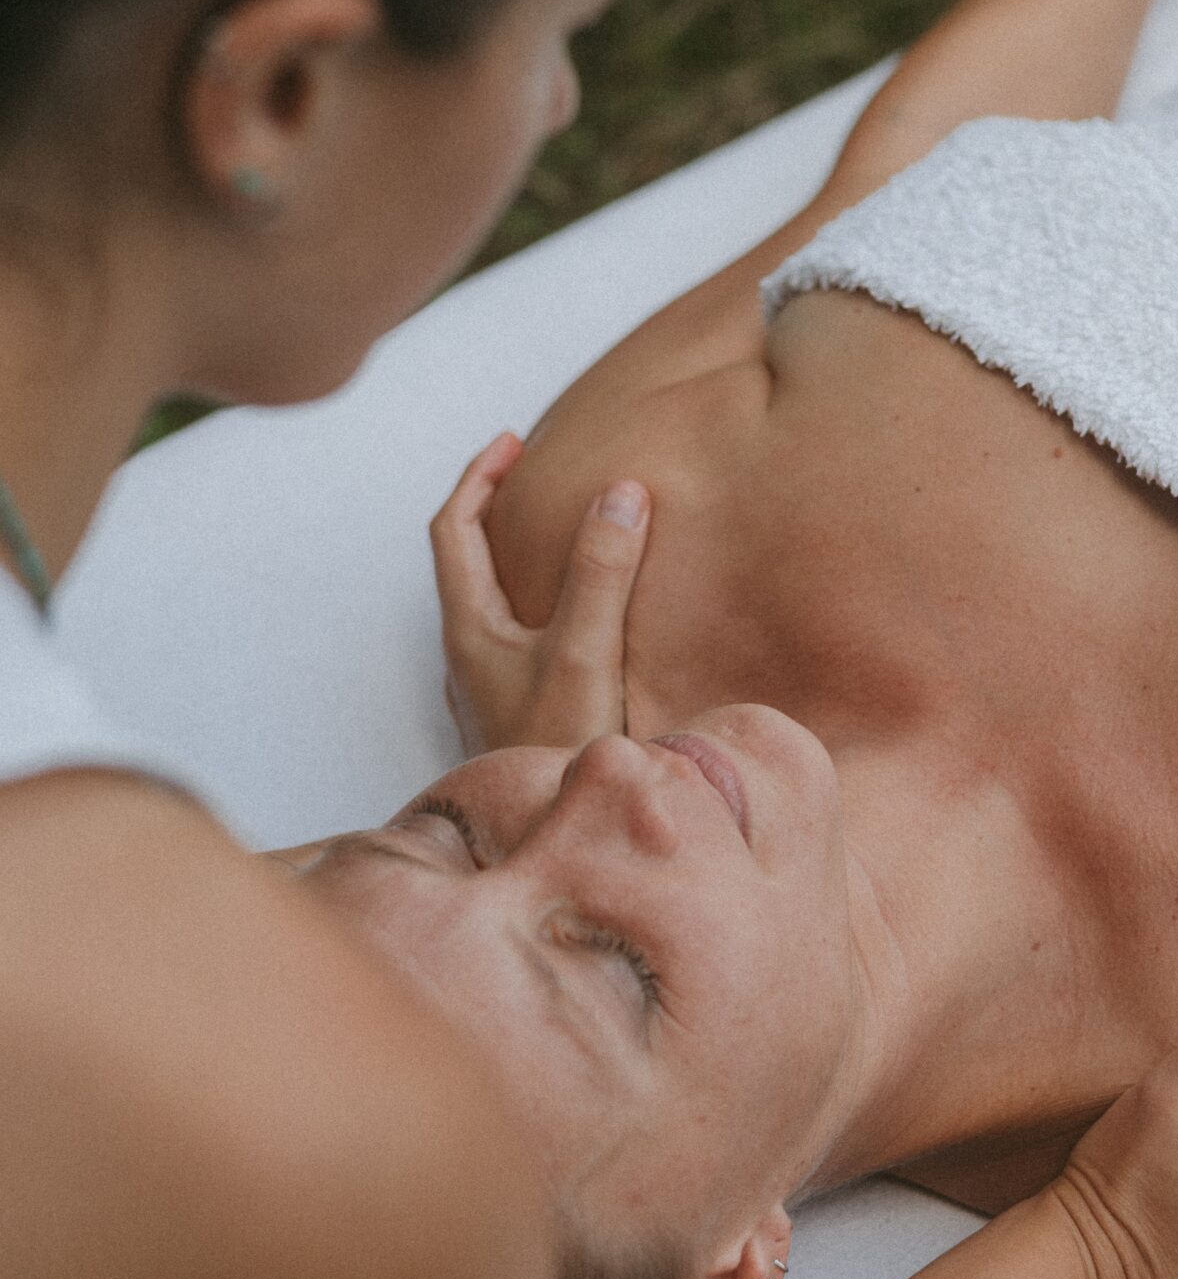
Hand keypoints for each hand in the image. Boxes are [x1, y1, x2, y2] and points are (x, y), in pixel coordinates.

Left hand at [431, 435, 650, 752]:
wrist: (540, 836)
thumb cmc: (552, 749)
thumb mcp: (584, 653)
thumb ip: (601, 573)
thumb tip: (622, 490)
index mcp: (468, 627)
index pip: (454, 528)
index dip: (479, 477)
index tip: (514, 442)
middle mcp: (467, 654)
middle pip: (464, 560)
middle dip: (493, 508)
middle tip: (532, 474)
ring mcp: (487, 686)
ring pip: (488, 601)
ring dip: (515, 557)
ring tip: (558, 532)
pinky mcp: (514, 712)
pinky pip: (515, 635)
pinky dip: (537, 600)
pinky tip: (577, 615)